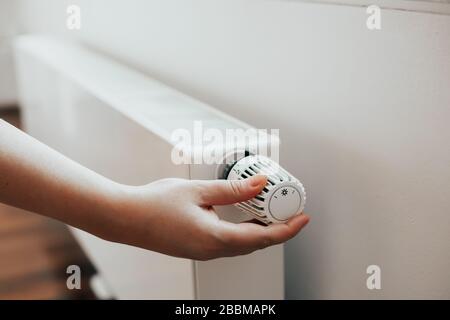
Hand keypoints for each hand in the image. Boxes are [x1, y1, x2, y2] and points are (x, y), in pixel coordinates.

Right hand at [105, 175, 309, 259]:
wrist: (126, 218)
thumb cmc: (156, 205)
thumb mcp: (199, 191)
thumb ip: (233, 190)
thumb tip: (260, 184)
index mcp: (216, 239)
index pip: (263, 238)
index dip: (287, 229)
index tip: (303, 218)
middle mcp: (212, 251)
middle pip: (255, 244)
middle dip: (277, 229)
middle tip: (289, 210)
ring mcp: (203, 251)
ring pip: (242, 245)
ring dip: (260, 231)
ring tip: (270, 211)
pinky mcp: (196, 247)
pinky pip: (228, 243)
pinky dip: (243, 232)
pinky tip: (244, 218)